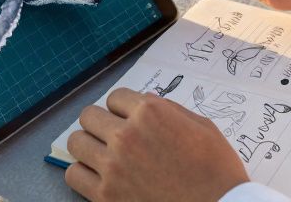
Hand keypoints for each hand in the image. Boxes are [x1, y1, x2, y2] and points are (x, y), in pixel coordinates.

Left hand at [64, 88, 248, 201]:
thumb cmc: (216, 170)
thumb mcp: (201, 127)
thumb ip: (169, 110)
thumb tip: (144, 101)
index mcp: (151, 112)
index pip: (115, 97)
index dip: (123, 109)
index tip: (129, 120)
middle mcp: (127, 135)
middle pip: (89, 116)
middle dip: (102, 123)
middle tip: (114, 137)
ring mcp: (113, 166)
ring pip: (76, 142)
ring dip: (89, 146)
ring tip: (103, 155)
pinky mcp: (105, 196)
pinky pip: (73, 174)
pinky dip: (83, 173)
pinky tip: (99, 177)